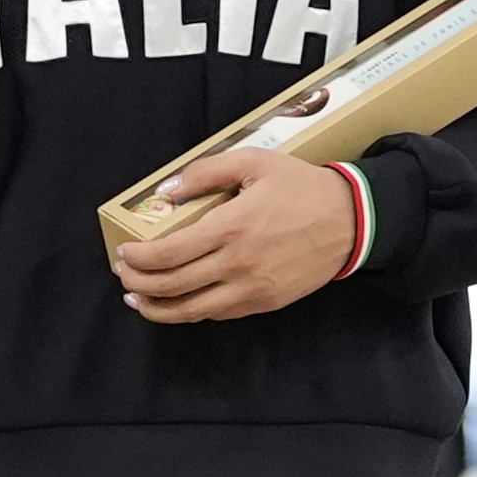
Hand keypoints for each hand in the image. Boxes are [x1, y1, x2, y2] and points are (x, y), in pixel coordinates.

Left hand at [115, 146, 358, 323]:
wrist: (352, 221)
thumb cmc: (301, 188)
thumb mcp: (255, 162)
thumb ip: (207, 172)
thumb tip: (167, 189)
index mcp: (229, 227)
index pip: (167, 254)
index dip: (138, 258)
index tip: (124, 253)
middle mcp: (236, 264)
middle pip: (172, 285)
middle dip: (138, 282)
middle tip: (124, 275)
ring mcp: (251, 289)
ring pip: (191, 310)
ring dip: (157, 309)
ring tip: (138, 300)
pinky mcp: (264, 303)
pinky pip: (218, 314)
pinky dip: (191, 312)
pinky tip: (178, 303)